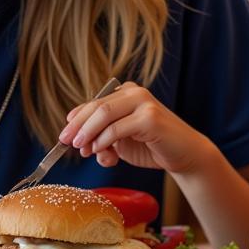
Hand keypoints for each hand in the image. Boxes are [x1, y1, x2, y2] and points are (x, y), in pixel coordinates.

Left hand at [60, 82, 209, 173]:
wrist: (184, 155)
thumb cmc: (153, 147)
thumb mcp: (121, 141)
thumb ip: (102, 137)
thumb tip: (78, 142)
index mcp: (127, 93)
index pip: (94, 102)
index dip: (76, 119)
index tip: (64, 136)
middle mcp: (135, 92)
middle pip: (96, 106)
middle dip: (77, 126)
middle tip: (66, 142)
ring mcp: (144, 103)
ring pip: (104, 114)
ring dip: (88, 133)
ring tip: (83, 150)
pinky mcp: (150, 118)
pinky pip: (117, 129)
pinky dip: (103, 141)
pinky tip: (100, 151)